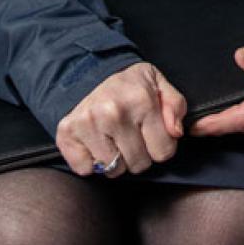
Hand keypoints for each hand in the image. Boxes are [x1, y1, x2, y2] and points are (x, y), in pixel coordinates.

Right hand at [56, 62, 186, 177]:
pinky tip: (94, 143)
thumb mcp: (159, 85)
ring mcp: (87, 124)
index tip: (149, 131)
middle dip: (138, 154)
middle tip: (130, 134)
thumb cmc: (128, 86)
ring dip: (115, 160)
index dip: (160, 145)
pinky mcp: (67, 134)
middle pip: (139, 165)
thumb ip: (176, 106)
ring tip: (112, 138)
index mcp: (140, 100)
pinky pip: (86, 170)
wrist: (88, 74)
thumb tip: (177, 132)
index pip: (164, 152)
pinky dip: (90, 162)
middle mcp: (112, 112)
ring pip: (113, 170)